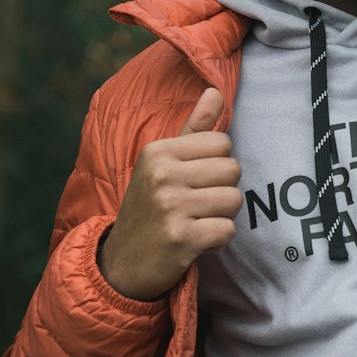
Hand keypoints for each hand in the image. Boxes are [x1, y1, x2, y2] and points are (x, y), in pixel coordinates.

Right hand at [98, 88, 242, 299]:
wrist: (122, 263)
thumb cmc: (150, 207)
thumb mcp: (163, 164)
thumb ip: (193, 128)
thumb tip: (216, 92)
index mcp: (158, 151)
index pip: (223, 143)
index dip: (217, 165)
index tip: (194, 182)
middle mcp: (161, 174)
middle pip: (233, 170)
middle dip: (223, 191)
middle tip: (197, 206)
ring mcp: (170, 206)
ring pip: (234, 200)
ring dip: (221, 217)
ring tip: (196, 222)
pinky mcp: (180, 238)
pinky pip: (227, 230)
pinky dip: (217, 240)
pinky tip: (195, 242)